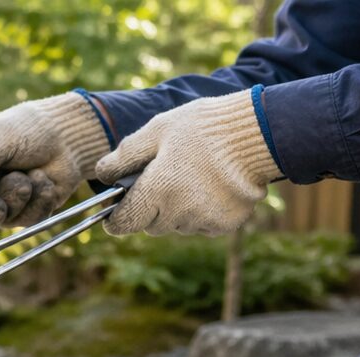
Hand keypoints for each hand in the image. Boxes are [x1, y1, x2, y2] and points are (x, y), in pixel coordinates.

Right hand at [0, 92, 110, 230]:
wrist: (69, 135)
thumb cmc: (30, 129)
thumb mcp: (2, 135)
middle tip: (0, 204)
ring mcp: (7, 203)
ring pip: (7, 217)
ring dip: (21, 195)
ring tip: (34, 172)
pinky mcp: (30, 212)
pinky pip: (31, 219)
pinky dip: (41, 199)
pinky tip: (46, 181)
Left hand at [94, 89, 278, 235]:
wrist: (259, 134)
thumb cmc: (204, 127)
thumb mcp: (159, 130)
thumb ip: (126, 154)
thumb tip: (101, 173)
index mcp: (157, 191)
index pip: (124, 223)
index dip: (115, 220)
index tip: (113, 215)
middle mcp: (178, 213)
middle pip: (151, 225)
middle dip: (150, 209)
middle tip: (162, 181)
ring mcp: (203, 222)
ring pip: (176, 226)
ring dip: (176, 211)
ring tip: (191, 178)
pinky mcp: (225, 225)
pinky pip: (202, 226)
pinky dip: (201, 213)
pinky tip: (211, 187)